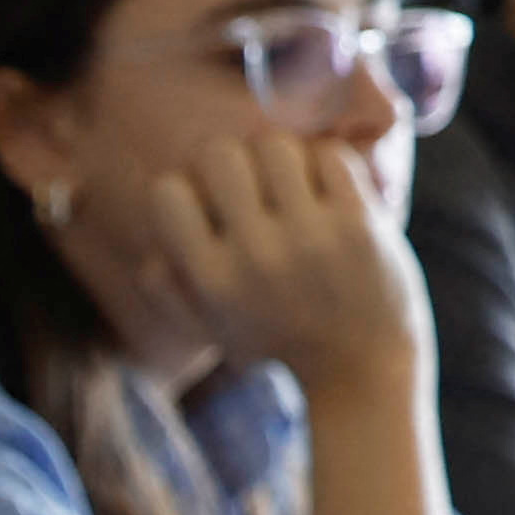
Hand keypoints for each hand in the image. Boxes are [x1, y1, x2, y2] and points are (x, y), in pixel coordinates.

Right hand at [120, 128, 424, 394]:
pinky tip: (327, 190)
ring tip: (291, 184)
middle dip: (230, 162)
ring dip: (281, 159)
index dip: (183, 190)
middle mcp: (256, 255)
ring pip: (276, 145)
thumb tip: (152, 253)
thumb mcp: (211, 330)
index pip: (167, 192)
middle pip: (220, 154)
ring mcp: (312, 236)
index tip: (206, 207)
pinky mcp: (361, 224)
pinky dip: (327, 164)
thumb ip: (170, 292)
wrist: (362, 368)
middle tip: (251, 185)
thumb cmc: (277, 344)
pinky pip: (331, 155)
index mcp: (212, 279)